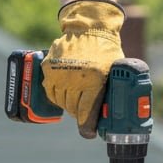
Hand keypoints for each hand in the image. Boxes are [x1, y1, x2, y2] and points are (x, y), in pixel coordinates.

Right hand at [42, 0, 124, 137]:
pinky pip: (51, 91)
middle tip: (85, 112)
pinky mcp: (48, 68)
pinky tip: (66, 91)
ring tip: (77, 98)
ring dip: (68, 104)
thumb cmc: (105, 51)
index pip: (86, 113)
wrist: (88, 28)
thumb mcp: (114, 72)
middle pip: (73, 109)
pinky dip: (58, 94)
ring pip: (61, 101)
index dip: (87, 128)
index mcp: (94, 81)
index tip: (88, 134)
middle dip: (80, 113)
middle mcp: (75, 78)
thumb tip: (110, 116)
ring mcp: (59, 73)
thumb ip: (110, 93)